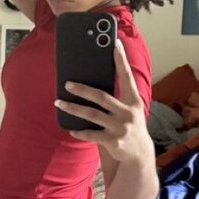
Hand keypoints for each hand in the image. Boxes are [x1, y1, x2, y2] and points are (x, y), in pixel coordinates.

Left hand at [54, 39, 152, 162]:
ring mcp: (120, 128)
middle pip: (101, 97)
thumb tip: (95, 81)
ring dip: (73, 108)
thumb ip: (118, 96)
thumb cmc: (130, 125)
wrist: (139, 154)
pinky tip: (70, 128)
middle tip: (67, 83)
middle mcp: (128, 113)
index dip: (121, 60)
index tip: (115, 43)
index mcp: (133, 100)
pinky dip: (79, 131)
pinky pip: (90, 134)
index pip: (127, 76)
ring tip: (59, 102)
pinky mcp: (113, 141)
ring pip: (91, 115)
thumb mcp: (130, 109)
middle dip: (82, 89)